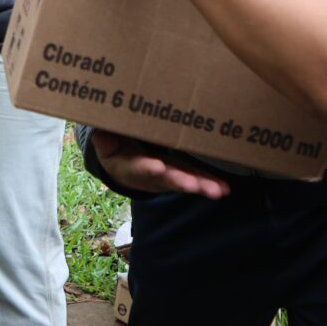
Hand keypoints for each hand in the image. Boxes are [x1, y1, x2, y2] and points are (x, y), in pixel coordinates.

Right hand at [92, 130, 230, 198]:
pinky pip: (195, 179)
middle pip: (166, 179)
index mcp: (130, 166)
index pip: (138, 167)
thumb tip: (101, 135)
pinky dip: (210, 183)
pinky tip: (225, 188)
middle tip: (194, 185)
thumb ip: (104, 140)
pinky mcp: (180, 174)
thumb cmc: (114, 148)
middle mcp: (151, 175)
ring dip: (201, 186)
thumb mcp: (104, 144)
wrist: (122, 165)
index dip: (147, 168)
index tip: (157, 167)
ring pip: (185, 181)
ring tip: (217, 191)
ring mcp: (167, 176)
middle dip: (180, 182)